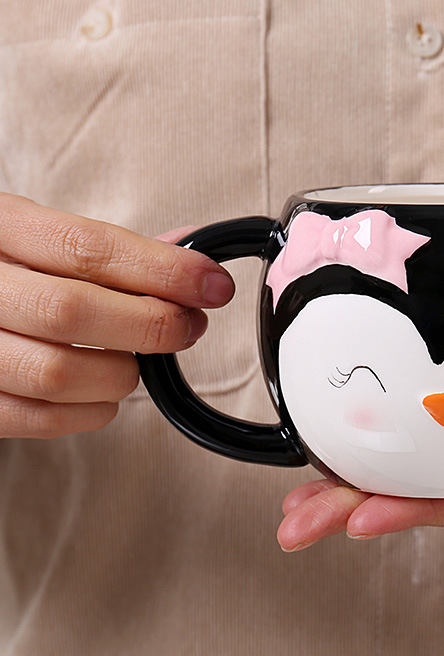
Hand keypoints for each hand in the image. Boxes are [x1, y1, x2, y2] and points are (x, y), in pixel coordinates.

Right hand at [0, 193, 233, 437]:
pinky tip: (106, 392)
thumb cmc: (7, 269)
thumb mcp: (41, 237)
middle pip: (71, 310)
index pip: (87, 247)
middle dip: (151, 324)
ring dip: (121, 372)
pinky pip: (37, 418)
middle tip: (188, 326)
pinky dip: (90, 411)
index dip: (162, 270)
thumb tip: (193, 250)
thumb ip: (113, 248)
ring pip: (55, 372)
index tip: (211, 285)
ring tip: (137, 361)